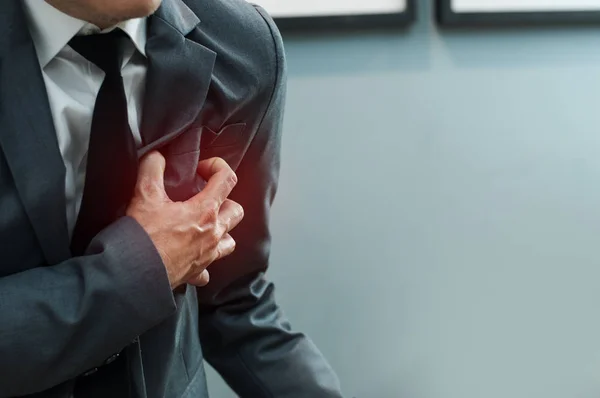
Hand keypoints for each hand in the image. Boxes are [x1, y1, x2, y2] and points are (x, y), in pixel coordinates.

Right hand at [126, 151, 243, 288]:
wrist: (135, 272)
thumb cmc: (143, 236)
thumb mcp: (144, 194)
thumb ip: (152, 168)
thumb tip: (157, 156)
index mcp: (205, 211)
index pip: (227, 179)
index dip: (217, 166)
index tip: (201, 169)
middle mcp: (213, 233)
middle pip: (236, 210)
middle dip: (224, 200)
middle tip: (204, 197)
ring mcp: (208, 254)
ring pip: (230, 240)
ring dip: (222, 230)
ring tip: (204, 225)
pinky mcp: (197, 271)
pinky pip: (209, 268)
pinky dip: (204, 261)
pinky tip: (193, 256)